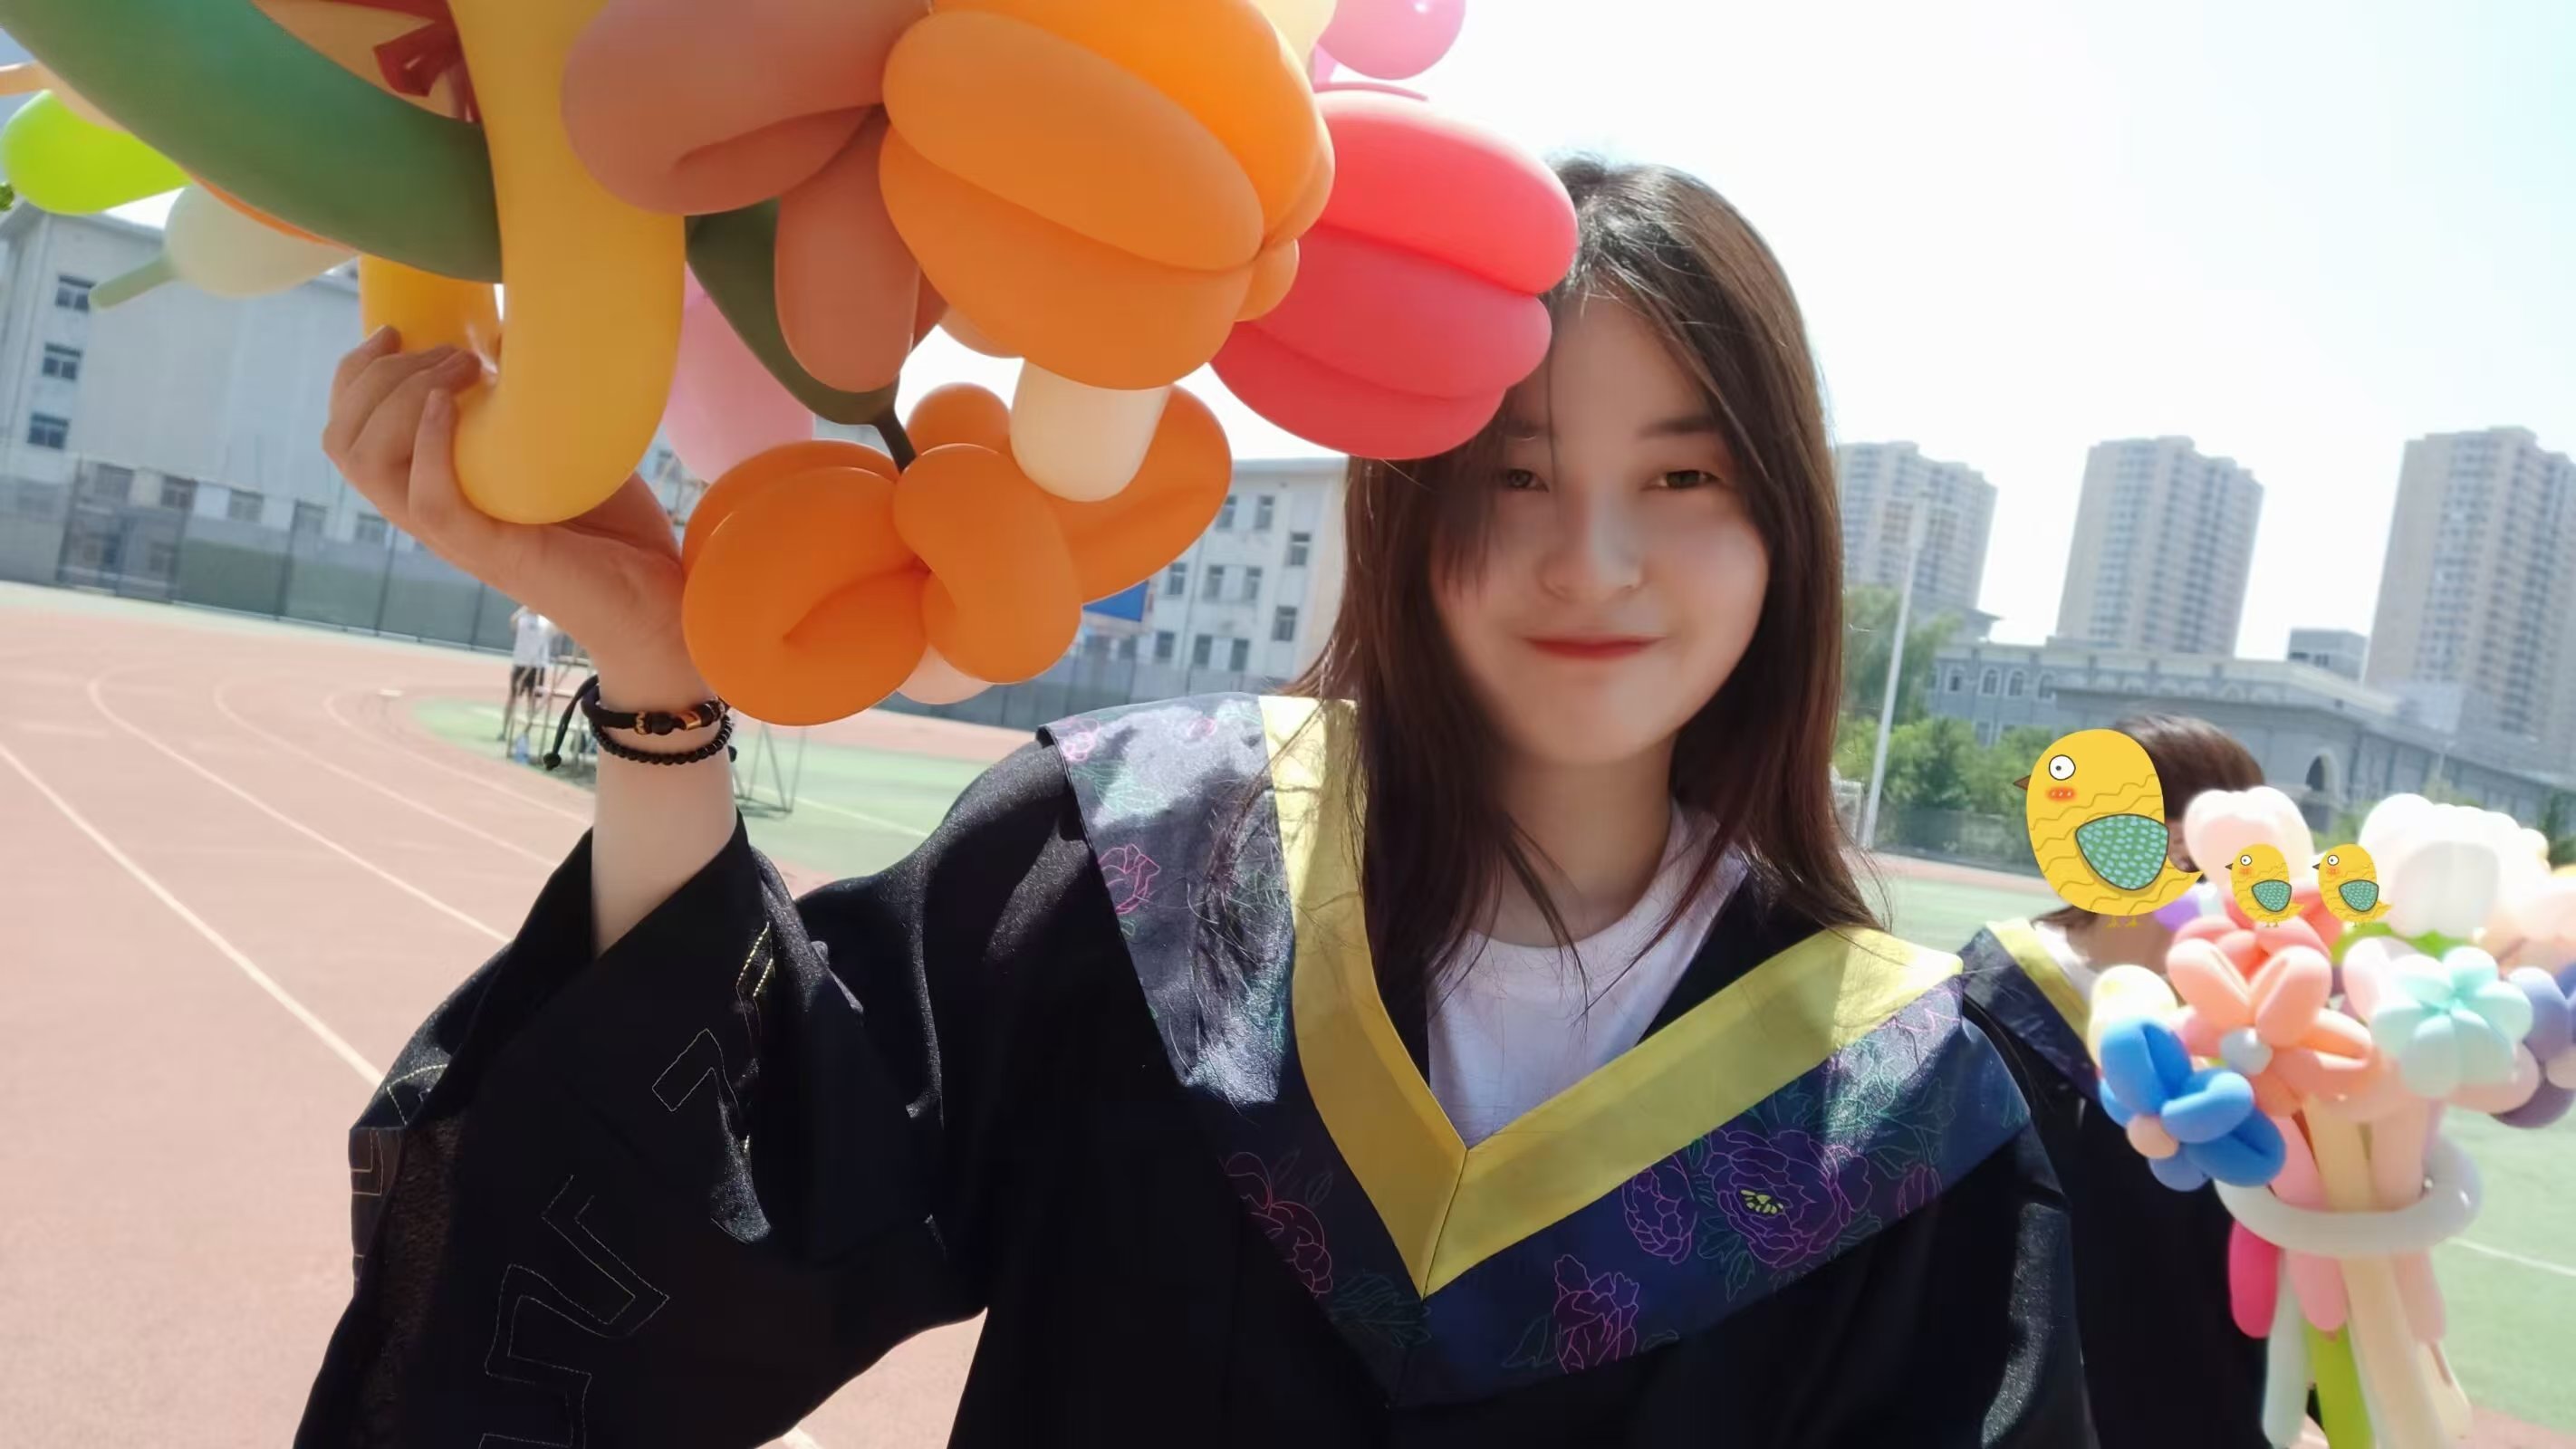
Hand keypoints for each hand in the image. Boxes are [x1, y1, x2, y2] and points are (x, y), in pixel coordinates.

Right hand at [321, 327, 707, 703]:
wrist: (661, 599)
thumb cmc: (615, 528)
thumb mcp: (561, 447)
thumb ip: (528, 400)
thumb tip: (505, 336)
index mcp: (434, 486)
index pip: (350, 430)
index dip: (356, 373)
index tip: (398, 332)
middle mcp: (431, 511)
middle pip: (345, 441)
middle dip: (380, 376)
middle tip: (449, 352)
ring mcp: (456, 536)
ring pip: (369, 466)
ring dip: (400, 399)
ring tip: (459, 371)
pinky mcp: (490, 552)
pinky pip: (428, 499)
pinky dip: (428, 443)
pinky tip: (448, 407)